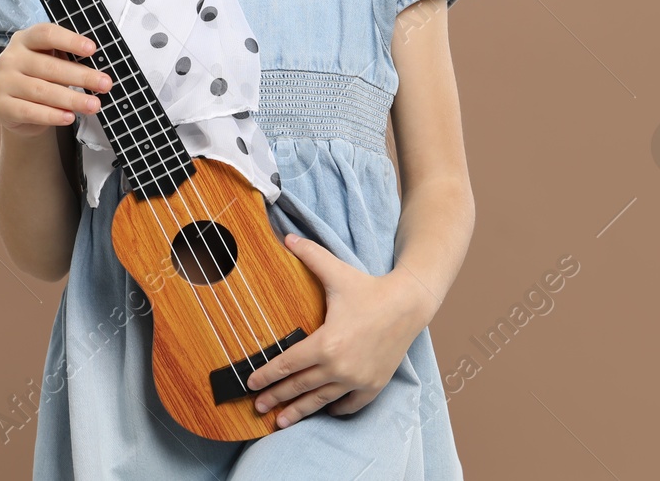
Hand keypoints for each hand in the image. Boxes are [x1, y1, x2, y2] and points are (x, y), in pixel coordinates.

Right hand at [0, 23, 113, 137]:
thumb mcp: (52, 62)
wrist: (15, 107)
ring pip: (41, 91)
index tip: (92, 49)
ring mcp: (2, 82)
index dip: (70, 40)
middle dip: (81, 76)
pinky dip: (52, 115)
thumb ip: (69, 60)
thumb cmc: (41, 77)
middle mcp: (10, 58)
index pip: (46, 34)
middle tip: (105, 84)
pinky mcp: (1, 106)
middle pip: (49, 66)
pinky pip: (30, 111)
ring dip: (71, 99)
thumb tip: (99, 72)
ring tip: (94, 105)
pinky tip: (69, 117)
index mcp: (25, 39)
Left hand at [245, 233, 428, 428]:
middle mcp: (339, 367)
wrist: (409, 304)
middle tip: (257, 407)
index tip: (250, 382)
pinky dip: (335, 408)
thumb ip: (309, 256)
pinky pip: (349, 404)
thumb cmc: (370, 289)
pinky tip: (324, 409)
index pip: (287, 364)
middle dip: (275, 398)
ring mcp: (357, 379)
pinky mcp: (373, 385)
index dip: (266, 375)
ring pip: (320, 400)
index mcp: (326, 343)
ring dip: (298, 412)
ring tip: (280, 421)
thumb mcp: (337, 272)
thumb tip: (285, 237)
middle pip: (299, 387)